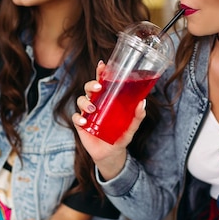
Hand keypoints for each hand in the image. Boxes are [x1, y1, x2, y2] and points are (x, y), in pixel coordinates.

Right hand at [71, 61, 146, 179]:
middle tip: (98, 88)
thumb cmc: (120, 137)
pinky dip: (78, 118)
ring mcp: (87, 113)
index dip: (100, 72)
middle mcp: (96, 103)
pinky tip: (84, 122)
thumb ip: (137, 117)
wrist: (111, 154)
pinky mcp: (80, 124)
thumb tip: (142, 103)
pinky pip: (75, 117)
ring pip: (81, 100)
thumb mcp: (131, 127)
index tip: (102, 65)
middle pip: (89, 88)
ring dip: (85, 102)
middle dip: (92, 85)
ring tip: (93, 109)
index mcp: (107, 99)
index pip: (102, 82)